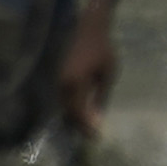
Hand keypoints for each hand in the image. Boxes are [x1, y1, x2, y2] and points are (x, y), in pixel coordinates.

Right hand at [56, 10, 118, 137]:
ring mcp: (58, 79)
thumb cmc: (103, 49)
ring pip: (64, 107)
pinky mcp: (59, 76)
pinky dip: (70, 108)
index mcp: (76, 83)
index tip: (97, 137)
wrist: (90, 27)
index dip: (87, 128)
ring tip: (87, 128)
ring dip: (74, 118)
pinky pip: (62, 98)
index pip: (79, 113)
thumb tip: (98, 119)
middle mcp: (63, 84)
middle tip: (93, 136)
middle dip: (80, 126)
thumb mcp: (108, 75)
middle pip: (69, 113)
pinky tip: (81, 112)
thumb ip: (101, 97)